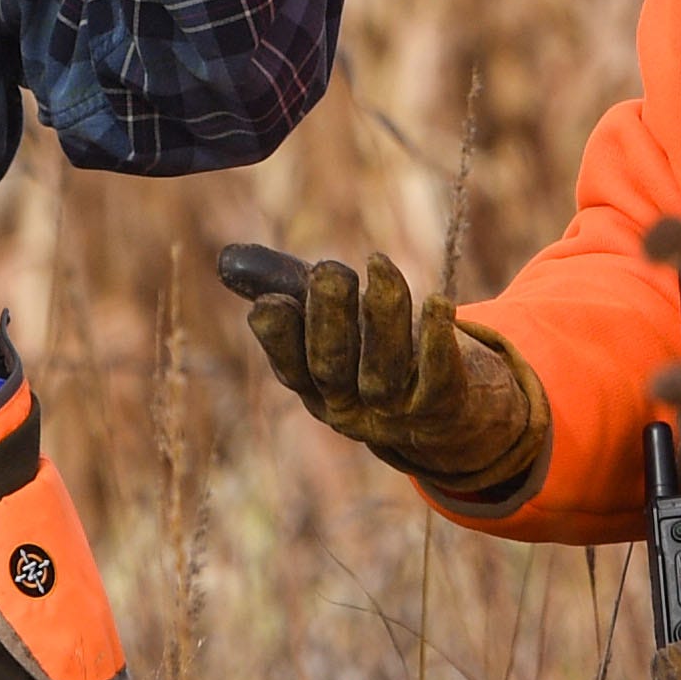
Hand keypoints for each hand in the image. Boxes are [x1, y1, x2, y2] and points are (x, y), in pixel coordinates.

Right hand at [238, 249, 546, 491]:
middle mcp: (351, 407)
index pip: (291, 367)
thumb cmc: (379, 356)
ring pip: (383, 372)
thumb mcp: (331, 325)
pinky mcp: (444, 407)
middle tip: (330, 270)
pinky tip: (438, 303)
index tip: (272, 303)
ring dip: (381, 317)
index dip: (279, 339)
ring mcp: (397, 413)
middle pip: (332, 368)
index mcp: (316, 389)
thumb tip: (227, 260)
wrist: (453, 419)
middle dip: (328, 318)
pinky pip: (438, 379)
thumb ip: (284, 288)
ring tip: (380, 265)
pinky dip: (437, 342)